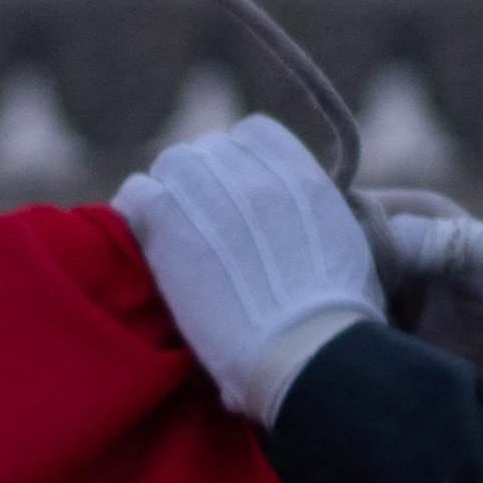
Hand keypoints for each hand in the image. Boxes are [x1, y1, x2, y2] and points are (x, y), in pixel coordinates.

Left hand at [109, 120, 382, 425]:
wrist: (303, 349)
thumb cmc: (336, 322)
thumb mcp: (347, 249)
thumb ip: (315, 219)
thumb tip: (295, 225)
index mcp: (302, 176)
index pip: (254, 132)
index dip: (239, 161)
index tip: (235, 191)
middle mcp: (256, 174)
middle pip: (208, 149)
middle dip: (202, 180)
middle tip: (198, 223)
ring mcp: (212, 194)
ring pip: (172, 164)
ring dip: (169, 194)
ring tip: (172, 234)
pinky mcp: (170, 222)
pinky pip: (136, 193)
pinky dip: (135, 211)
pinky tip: (145, 239)